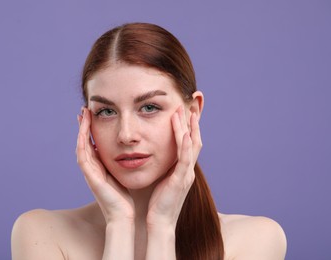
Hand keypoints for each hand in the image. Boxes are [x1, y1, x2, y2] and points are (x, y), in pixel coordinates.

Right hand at [76, 108, 134, 223]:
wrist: (123, 216)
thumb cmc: (125, 198)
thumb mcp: (122, 175)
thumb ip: (122, 163)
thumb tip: (129, 150)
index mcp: (99, 167)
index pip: (92, 144)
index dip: (91, 129)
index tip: (93, 115)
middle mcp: (91, 168)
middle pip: (84, 142)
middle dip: (83, 126)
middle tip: (84, 110)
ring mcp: (89, 172)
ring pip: (81, 145)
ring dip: (81, 129)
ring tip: (83, 114)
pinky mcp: (90, 177)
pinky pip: (82, 155)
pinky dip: (82, 141)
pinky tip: (84, 129)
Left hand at [146, 106, 201, 228]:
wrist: (160, 222)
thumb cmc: (159, 203)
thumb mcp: (163, 180)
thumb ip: (165, 168)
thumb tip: (158, 155)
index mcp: (183, 169)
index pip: (189, 143)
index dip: (189, 126)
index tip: (185, 110)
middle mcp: (188, 169)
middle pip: (194, 140)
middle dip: (193, 121)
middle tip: (190, 103)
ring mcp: (186, 174)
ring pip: (191, 146)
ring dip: (189, 127)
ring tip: (185, 110)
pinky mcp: (181, 180)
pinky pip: (185, 158)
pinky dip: (184, 144)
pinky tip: (183, 132)